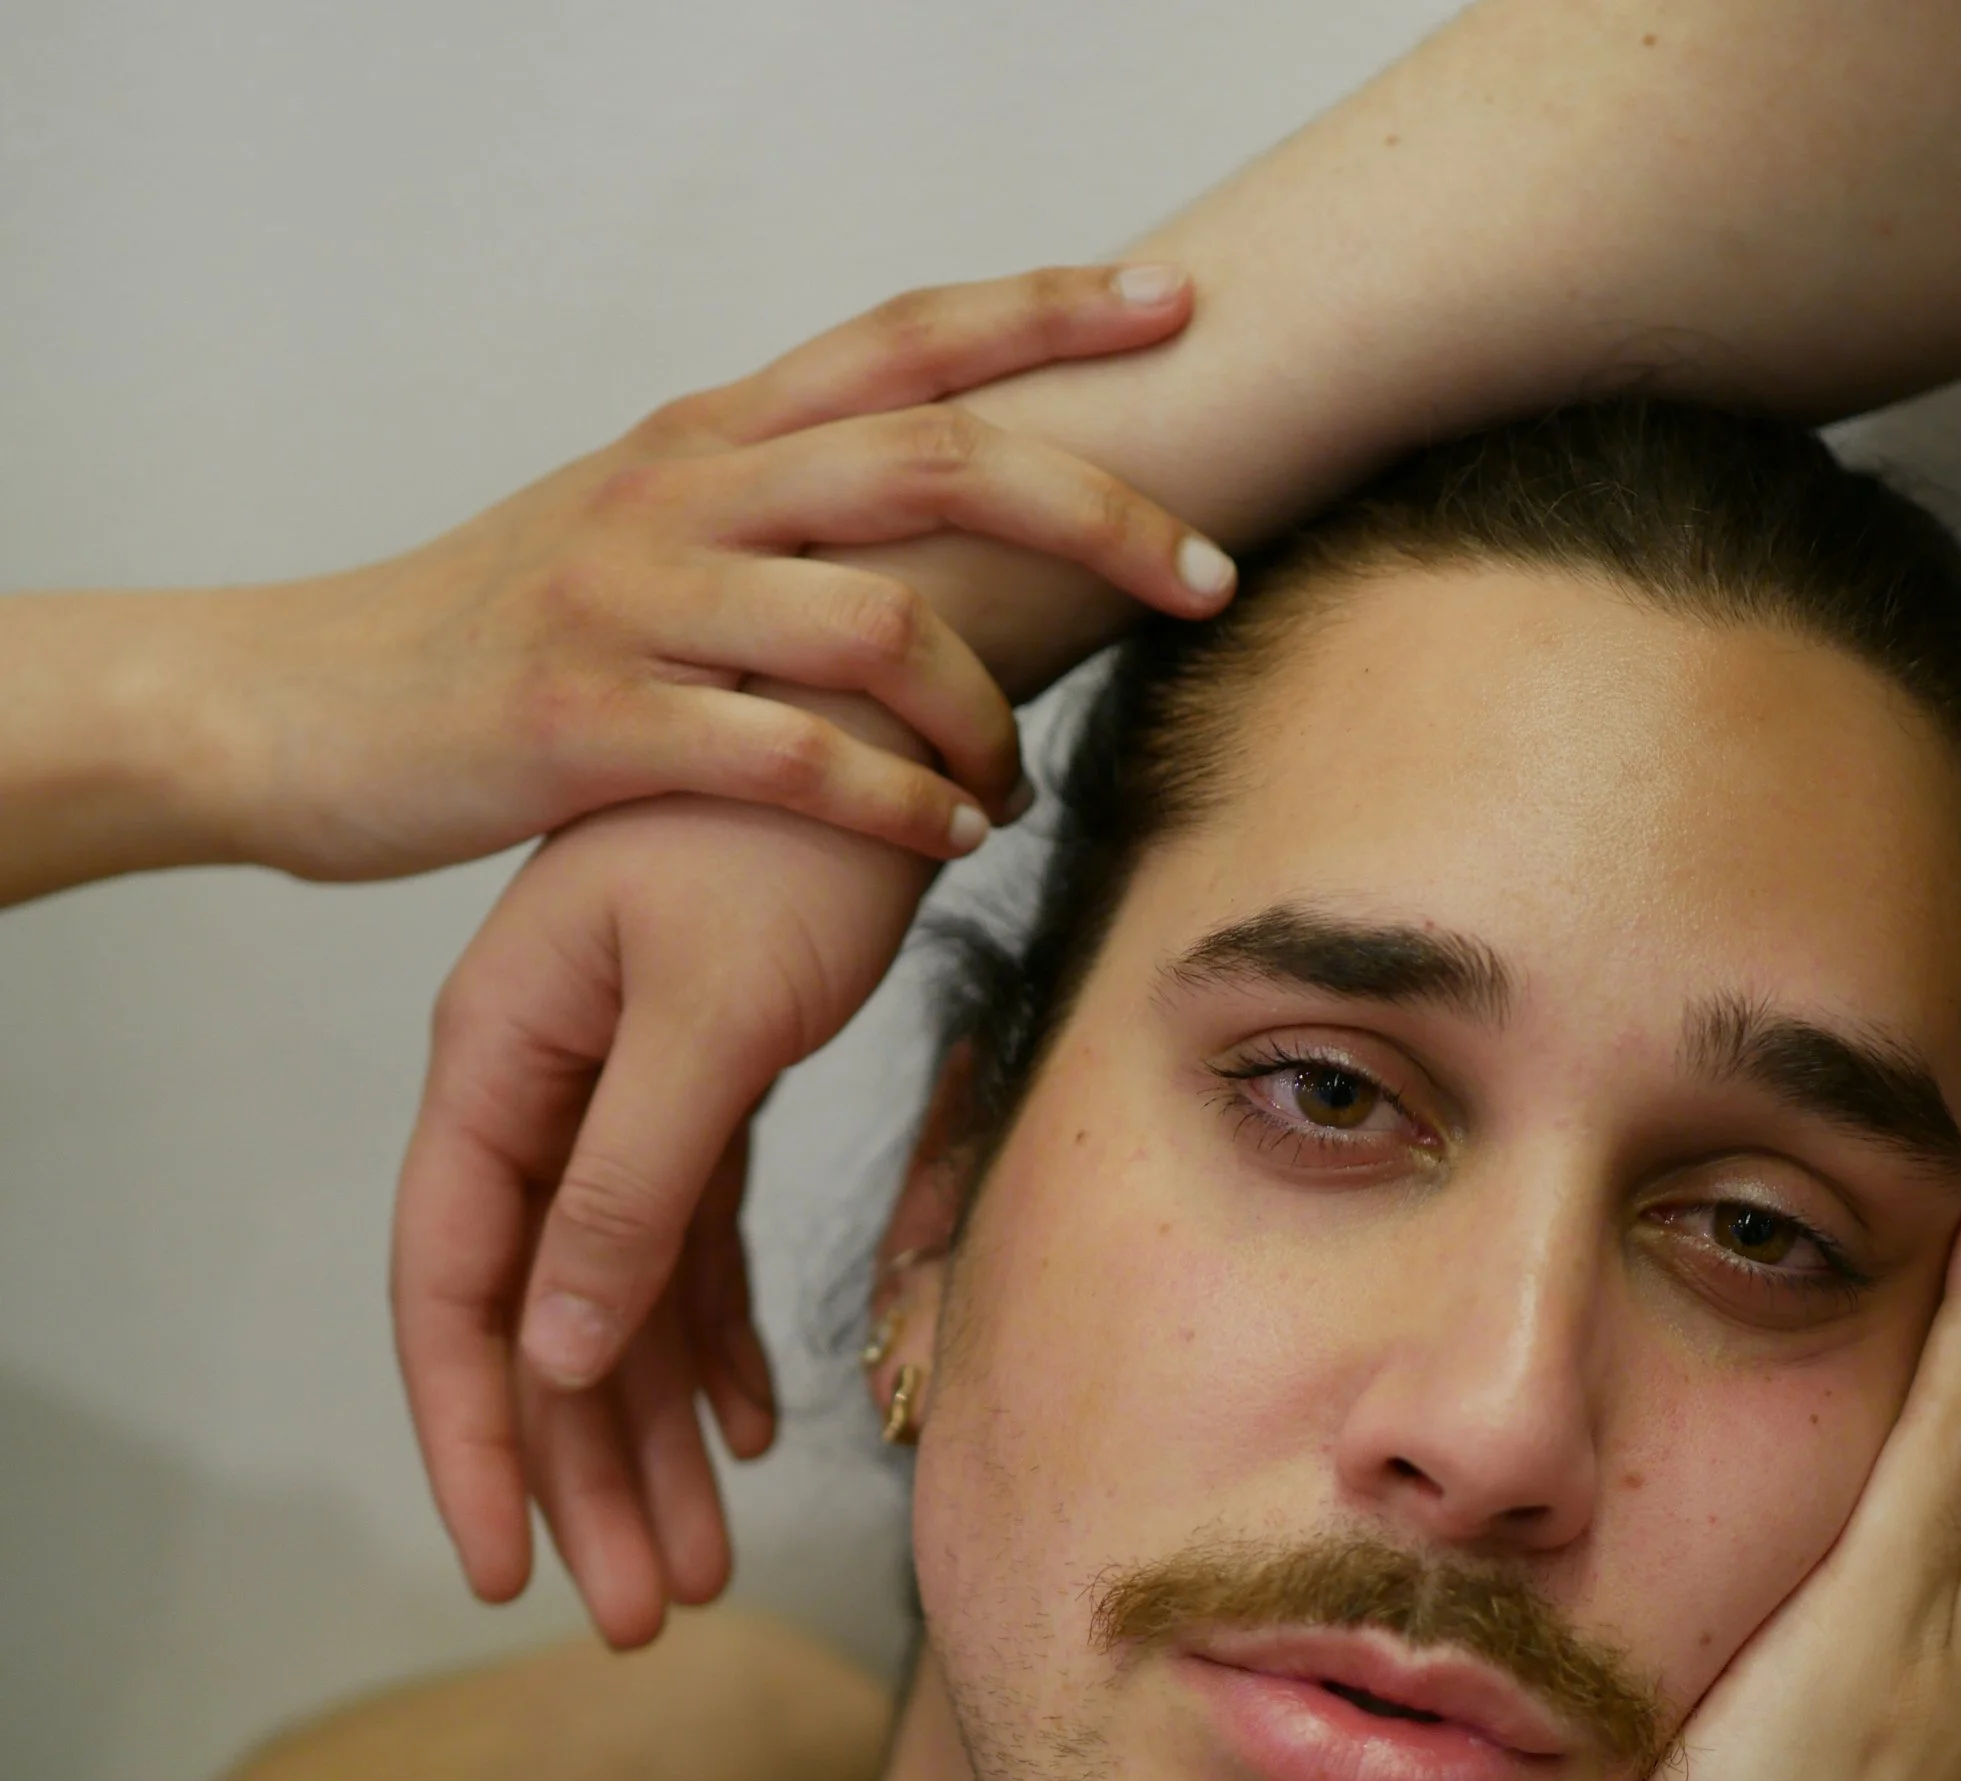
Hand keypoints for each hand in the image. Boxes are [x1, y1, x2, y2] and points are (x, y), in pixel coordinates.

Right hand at [230, 262, 1223, 881]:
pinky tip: (946, 838)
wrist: (294, 709)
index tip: (1176, 304)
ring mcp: (634, 602)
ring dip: (988, 707)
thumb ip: (762, 515)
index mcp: (704, 440)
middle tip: (1208, 576)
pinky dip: (895, 800)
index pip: (904, 341)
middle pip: (938, 458)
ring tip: (1015, 779)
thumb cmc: (481, 641)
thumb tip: (909, 525)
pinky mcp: (589, 721)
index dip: (1046, 310)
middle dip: (1099, 510)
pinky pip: (789, 755)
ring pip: (879, 614)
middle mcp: (682, 491)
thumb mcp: (630, 539)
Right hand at [395, 795, 930, 1635]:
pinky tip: (751, 1426)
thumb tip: (556, 1354)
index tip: (507, 1576)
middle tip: (634, 1621)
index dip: (476, 1442)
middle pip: (539, 1326)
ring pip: (618, 1301)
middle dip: (583, 1482)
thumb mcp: (708, 1020)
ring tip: (695, 1571)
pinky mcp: (703, 1080)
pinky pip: (692, 1246)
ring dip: (654, 1438)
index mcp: (502, 1061)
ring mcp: (620, 1086)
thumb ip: (628, 1185)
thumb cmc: (789, 834)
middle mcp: (544, 1084)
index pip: (456, 1290)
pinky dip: (715, 1340)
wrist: (888, 698)